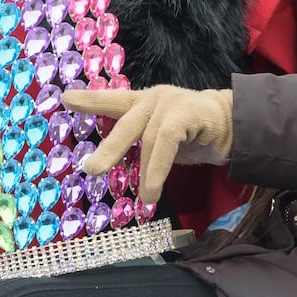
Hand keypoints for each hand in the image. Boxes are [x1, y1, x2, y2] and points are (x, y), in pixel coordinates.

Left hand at [65, 86, 233, 203]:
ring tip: (145, 197)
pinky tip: (155, 189)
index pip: (111, 100)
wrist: (231, 124)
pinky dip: (159, 167)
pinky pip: (167, 140)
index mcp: (141, 102)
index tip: (65, 99)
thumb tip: (109, 167)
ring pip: (148, 137)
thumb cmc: (189, 133)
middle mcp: (152, 98)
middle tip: (90, 170)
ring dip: (146, 171)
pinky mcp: (188, 112)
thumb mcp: (158, 139)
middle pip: (125, 122)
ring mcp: (171, 102)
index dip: (89, 101)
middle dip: (109, 148)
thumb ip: (137, 146)